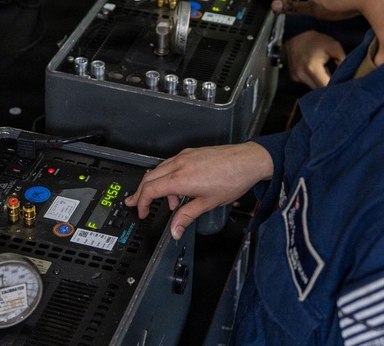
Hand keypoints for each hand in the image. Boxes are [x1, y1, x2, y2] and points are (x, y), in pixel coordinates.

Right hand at [124, 142, 272, 239]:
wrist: (248, 161)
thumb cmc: (232, 179)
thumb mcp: (207, 204)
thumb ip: (187, 217)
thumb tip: (175, 230)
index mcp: (180, 178)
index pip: (150, 190)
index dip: (142, 203)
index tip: (141, 212)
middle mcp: (179, 164)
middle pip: (149, 177)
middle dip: (140, 192)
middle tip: (135, 203)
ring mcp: (184, 157)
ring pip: (159, 169)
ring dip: (156, 185)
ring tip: (170, 202)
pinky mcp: (191, 153)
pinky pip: (170, 164)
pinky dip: (167, 176)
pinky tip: (179, 187)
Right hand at [285, 30, 344, 88]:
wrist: (296, 33)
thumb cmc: (316, 40)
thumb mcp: (334, 46)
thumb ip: (343, 61)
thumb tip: (349, 74)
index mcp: (312, 69)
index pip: (327, 87)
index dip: (336, 87)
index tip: (343, 84)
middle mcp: (302, 75)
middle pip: (319, 90)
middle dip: (329, 86)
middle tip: (337, 79)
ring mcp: (296, 77)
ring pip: (313, 88)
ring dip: (321, 83)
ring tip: (327, 73)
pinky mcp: (293, 77)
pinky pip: (307, 83)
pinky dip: (314, 80)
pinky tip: (317, 72)